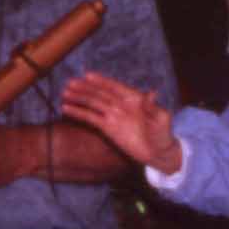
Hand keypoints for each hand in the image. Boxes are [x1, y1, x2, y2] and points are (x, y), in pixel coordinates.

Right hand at [60, 72, 180, 172]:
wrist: (158, 153)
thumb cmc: (163, 134)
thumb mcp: (162, 119)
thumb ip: (154, 108)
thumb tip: (151, 94)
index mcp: (134, 99)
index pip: (115, 87)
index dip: (102, 81)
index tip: (87, 75)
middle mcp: (121, 105)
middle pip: (100, 94)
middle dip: (85, 88)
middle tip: (70, 83)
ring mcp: (113, 115)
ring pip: (93, 104)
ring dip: (79, 98)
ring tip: (64, 93)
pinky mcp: (107, 128)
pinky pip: (90, 119)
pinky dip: (79, 113)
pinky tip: (67, 109)